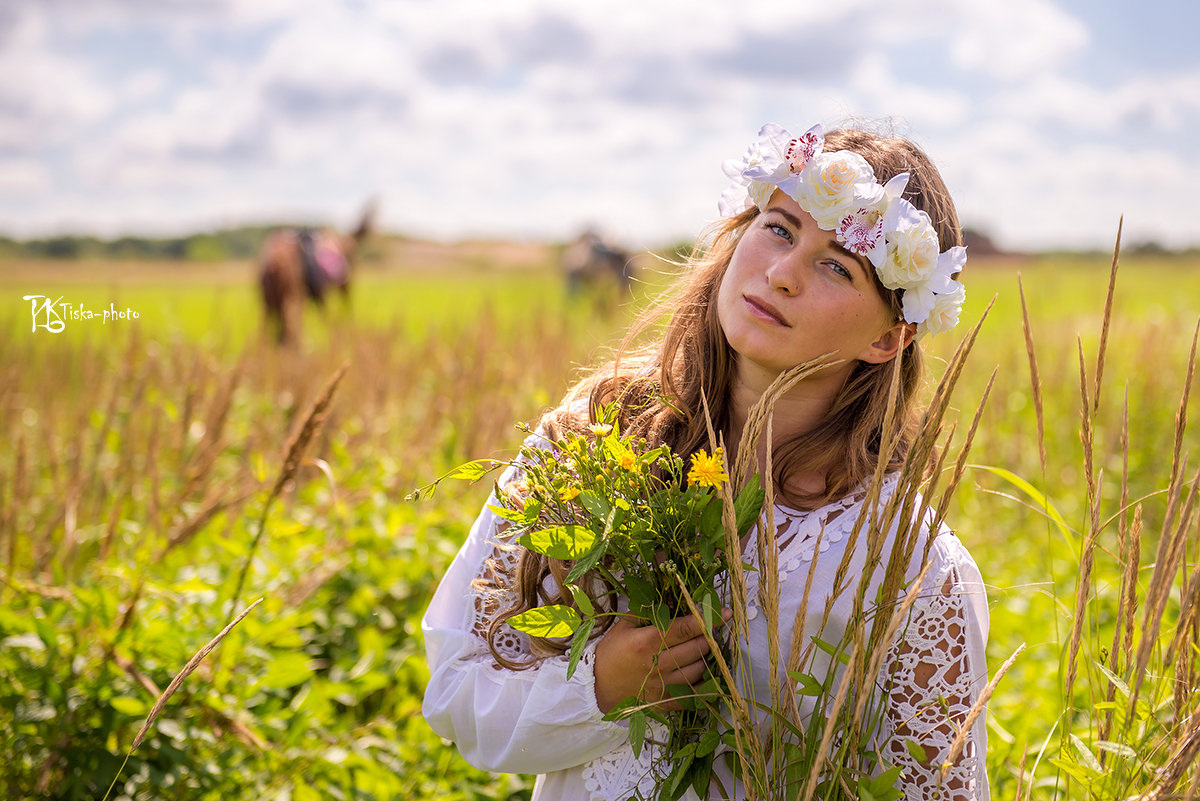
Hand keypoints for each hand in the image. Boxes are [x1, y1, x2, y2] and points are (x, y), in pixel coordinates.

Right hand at [593, 609, 727, 713]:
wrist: (597, 689)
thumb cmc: (610, 654)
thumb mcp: (624, 626)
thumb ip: (647, 610)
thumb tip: (671, 598)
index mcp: (648, 642)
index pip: (685, 628)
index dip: (707, 619)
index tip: (725, 613)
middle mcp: (658, 664)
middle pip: (697, 648)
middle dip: (710, 637)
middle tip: (713, 630)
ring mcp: (664, 686)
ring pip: (699, 670)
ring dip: (706, 658)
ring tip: (704, 649)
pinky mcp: (666, 702)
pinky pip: (694, 694)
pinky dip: (704, 684)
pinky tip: (704, 674)